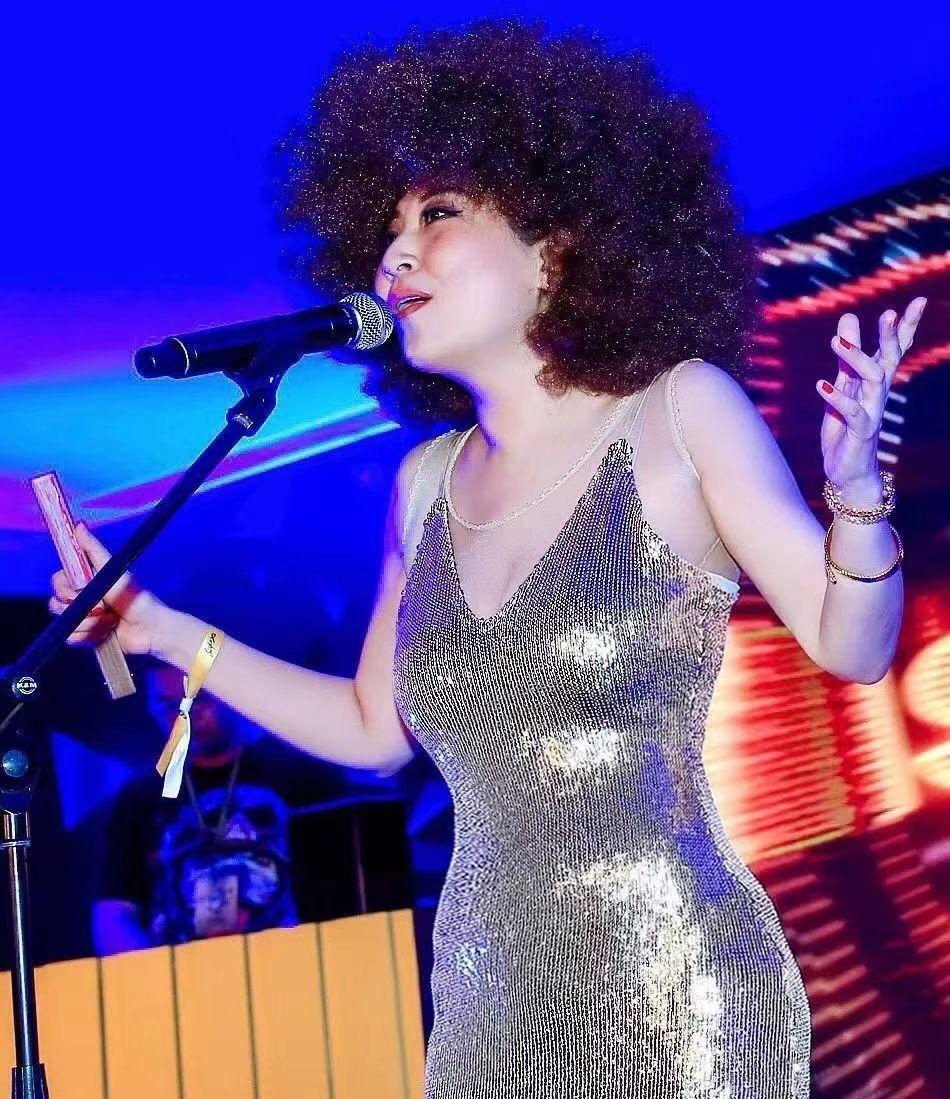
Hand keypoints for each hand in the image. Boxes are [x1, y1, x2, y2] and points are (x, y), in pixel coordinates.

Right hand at [48, 523, 165, 654]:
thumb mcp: (112, 569)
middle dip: (79, 608)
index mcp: (85, 581)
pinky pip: (71, 638)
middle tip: (102, 607)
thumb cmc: (134, 595)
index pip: (58, 581)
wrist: (149, 628)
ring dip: (88, 623)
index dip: (65, 588)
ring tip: (110, 620)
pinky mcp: (86, 637)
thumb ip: (93, 549)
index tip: (80, 590)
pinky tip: (106, 632)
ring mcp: (83, 619)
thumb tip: (78, 524)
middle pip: (56, 603)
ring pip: (64, 623)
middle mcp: (81, 599)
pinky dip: (88, 636)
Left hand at [817, 297, 926, 490]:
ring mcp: (872, 411)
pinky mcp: (860, 431)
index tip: (919, 302)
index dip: (907, 327)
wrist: (848, 470)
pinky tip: (821, 384)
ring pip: (873, 381)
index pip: (895, 349)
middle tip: (887, 314)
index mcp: (876, 380)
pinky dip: (838, 398)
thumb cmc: (846, 425)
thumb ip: (847, 354)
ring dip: (856, 359)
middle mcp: (878, 393)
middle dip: (890, 337)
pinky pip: (853, 412)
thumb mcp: (844, 383)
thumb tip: (849, 315)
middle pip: (890, 360)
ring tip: (834, 342)